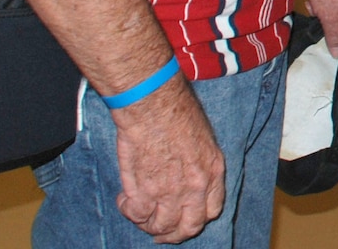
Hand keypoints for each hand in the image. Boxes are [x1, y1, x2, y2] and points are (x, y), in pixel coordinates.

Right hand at [113, 75, 225, 243]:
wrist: (154, 104)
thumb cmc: (176, 110)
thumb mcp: (203, 136)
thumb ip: (200, 163)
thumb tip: (190, 178)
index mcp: (212, 170)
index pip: (212, 210)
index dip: (197, 217)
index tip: (185, 217)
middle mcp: (195, 187)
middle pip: (188, 227)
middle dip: (173, 233)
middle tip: (160, 231)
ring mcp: (170, 193)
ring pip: (161, 227)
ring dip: (148, 223)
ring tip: (139, 211)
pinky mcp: (145, 193)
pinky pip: (137, 216)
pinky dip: (128, 211)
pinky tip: (124, 199)